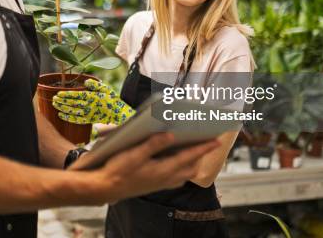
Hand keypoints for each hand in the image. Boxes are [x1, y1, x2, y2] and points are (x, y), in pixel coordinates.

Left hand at [53, 79, 135, 124]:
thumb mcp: (106, 88)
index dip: (67, 95)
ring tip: (55, 104)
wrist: (117, 113)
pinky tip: (61, 115)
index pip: (77, 95)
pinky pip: (76, 120)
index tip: (58, 93)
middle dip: (62, 101)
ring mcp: (89, 114)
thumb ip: (95, 84)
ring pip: (73, 111)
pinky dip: (68, 118)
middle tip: (54, 98)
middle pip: (73, 103)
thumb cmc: (111, 99)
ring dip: (63, 108)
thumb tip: (86, 81)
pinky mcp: (89, 120)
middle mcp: (90, 105)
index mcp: (93, 96)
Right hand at [71, 134, 219, 202]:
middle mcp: (166, 179)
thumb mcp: (133, 154)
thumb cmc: (118, 170)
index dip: (203, 148)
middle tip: (208, 141)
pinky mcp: (156, 185)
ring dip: (193, 161)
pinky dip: (182, 167)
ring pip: (185, 173)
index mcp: (163, 170)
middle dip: (201, 154)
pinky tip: (176, 160)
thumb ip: (152, 144)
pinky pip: (177, 177)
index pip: (189, 157)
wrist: (106, 188)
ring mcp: (162, 183)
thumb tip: (170, 134)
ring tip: (195, 148)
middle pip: (192, 167)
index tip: (216, 140)